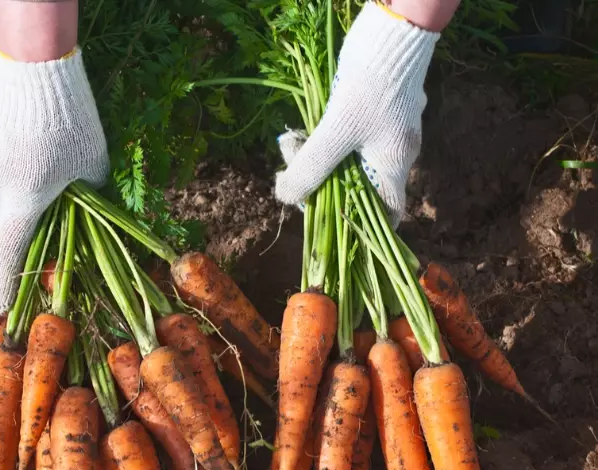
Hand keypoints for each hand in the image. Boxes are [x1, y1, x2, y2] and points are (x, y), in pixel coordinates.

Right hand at [0, 48, 107, 313]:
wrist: (38, 65)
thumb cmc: (74, 119)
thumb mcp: (93, 163)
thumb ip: (87, 194)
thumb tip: (85, 210)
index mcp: (24, 199)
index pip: (10, 253)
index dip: (5, 284)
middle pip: (1, 217)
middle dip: (18, 216)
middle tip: (42, 198)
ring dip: (9, 180)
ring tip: (35, 149)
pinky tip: (19, 129)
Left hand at [274, 3, 440, 224]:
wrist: (392, 29)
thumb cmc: (370, 84)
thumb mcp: (335, 130)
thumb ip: (311, 167)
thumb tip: (286, 197)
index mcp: (394, 165)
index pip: (388, 214)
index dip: (362, 228)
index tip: (327, 222)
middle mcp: (395, 152)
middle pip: (358, 188)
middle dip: (323, 185)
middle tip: (294, 173)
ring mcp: (386, 131)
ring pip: (347, 161)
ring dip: (317, 159)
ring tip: (292, 145)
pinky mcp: (374, 111)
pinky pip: (346, 138)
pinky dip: (324, 138)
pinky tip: (303, 130)